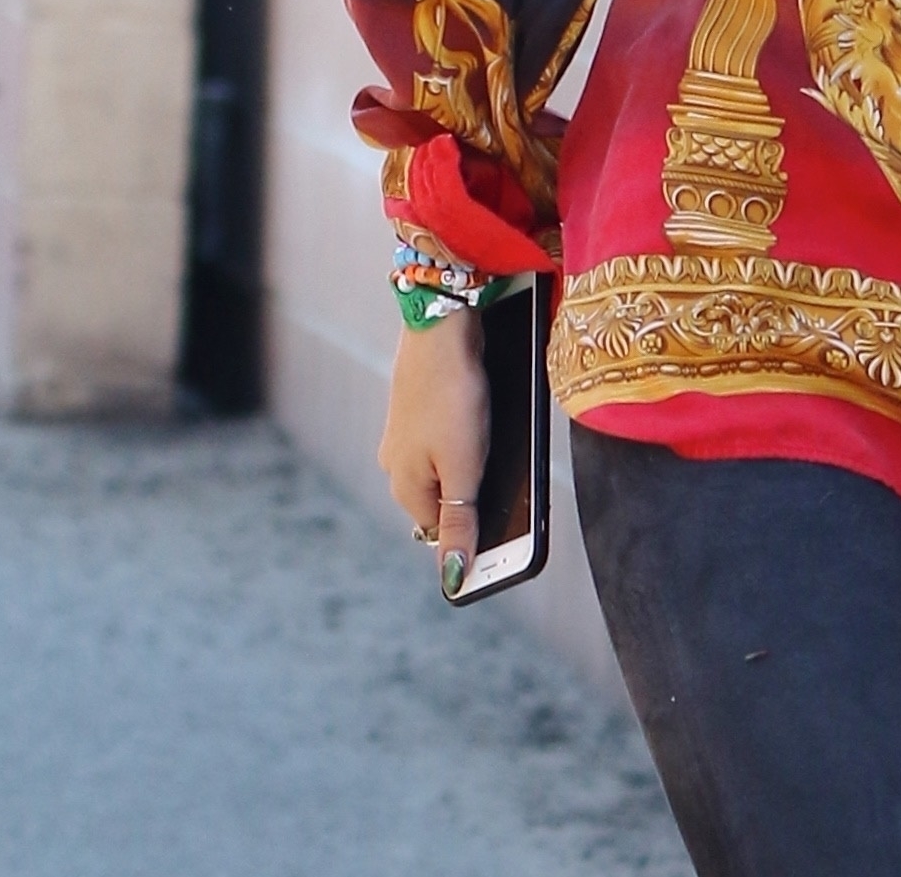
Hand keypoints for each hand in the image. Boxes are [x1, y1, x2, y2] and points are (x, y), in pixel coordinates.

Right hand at [378, 305, 488, 596]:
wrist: (440, 325)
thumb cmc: (452, 396)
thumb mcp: (464, 465)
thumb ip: (459, 520)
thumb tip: (453, 576)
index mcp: (404, 486)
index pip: (438, 532)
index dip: (472, 531)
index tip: (504, 523)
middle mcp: (397, 463)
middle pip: (443, 498)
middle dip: (474, 493)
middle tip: (504, 472)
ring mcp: (405, 433)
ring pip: (446, 464)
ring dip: (473, 461)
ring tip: (497, 439)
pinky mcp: (418, 406)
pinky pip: (447, 435)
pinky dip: (468, 433)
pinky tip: (485, 416)